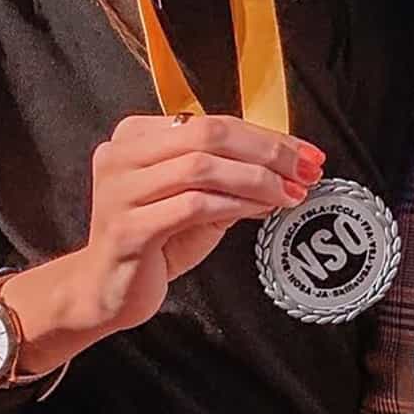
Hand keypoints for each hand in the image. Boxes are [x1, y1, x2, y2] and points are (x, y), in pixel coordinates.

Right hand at [0, 114, 323, 372]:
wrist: (107, 291)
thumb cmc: (158, 240)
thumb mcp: (200, 198)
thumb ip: (235, 175)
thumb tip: (293, 164)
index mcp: (137, 135)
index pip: (213, 121)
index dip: (266, 135)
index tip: (306, 153)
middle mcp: (121, 155)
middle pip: (209, 135)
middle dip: (268, 151)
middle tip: (306, 171)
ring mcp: (119, 190)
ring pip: (202, 167)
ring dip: (257, 179)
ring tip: (289, 194)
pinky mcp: (126, 228)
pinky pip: (192, 206)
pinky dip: (234, 205)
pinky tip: (258, 211)